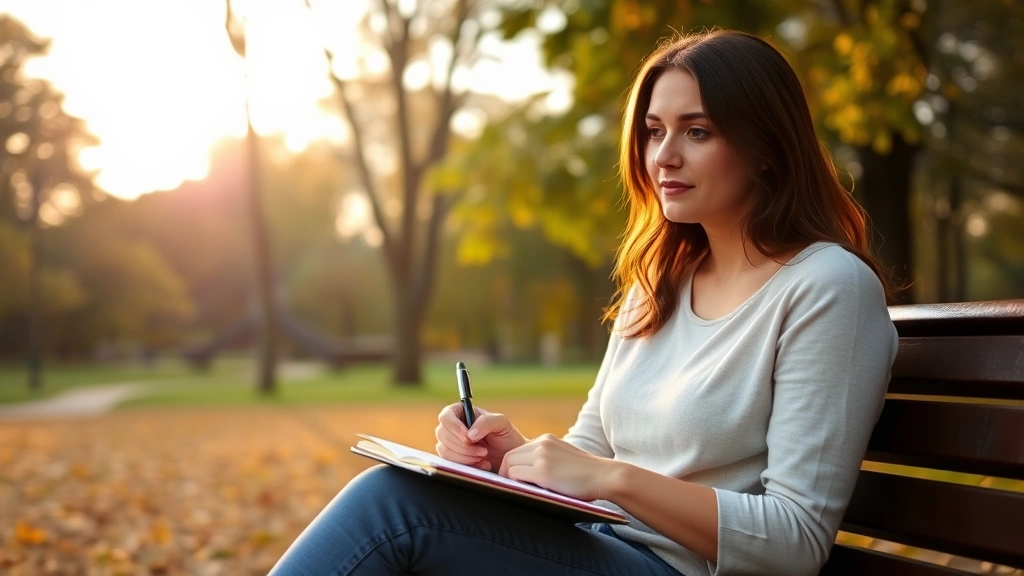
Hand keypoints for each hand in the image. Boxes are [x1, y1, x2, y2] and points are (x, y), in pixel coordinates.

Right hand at [435, 404, 526, 471]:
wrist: (510, 458)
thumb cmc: (507, 437)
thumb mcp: (502, 423)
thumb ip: (486, 422)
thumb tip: (469, 434)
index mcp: (462, 413)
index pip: (446, 416)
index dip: (454, 427)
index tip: (468, 438)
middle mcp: (454, 427)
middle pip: (442, 434)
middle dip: (463, 446)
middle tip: (483, 451)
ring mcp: (451, 444)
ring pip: (444, 450)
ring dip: (465, 456)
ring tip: (484, 456)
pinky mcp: (453, 459)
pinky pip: (450, 463)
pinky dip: (466, 465)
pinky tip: (481, 464)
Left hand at [499, 434, 616, 501]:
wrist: (605, 476)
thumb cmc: (587, 474)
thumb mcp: (564, 456)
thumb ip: (547, 458)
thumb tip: (528, 472)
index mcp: (547, 439)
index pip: (517, 450)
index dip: (512, 465)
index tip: (514, 479)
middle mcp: (542, 444)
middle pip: (509, 456)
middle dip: (506, 472)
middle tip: (511, 487)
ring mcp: (542, 456)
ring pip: (509, 465)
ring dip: (510, 479)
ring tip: (517, 490)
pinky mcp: (542, 472)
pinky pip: (515, 476)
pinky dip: (514, 484)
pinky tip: (524, 492)